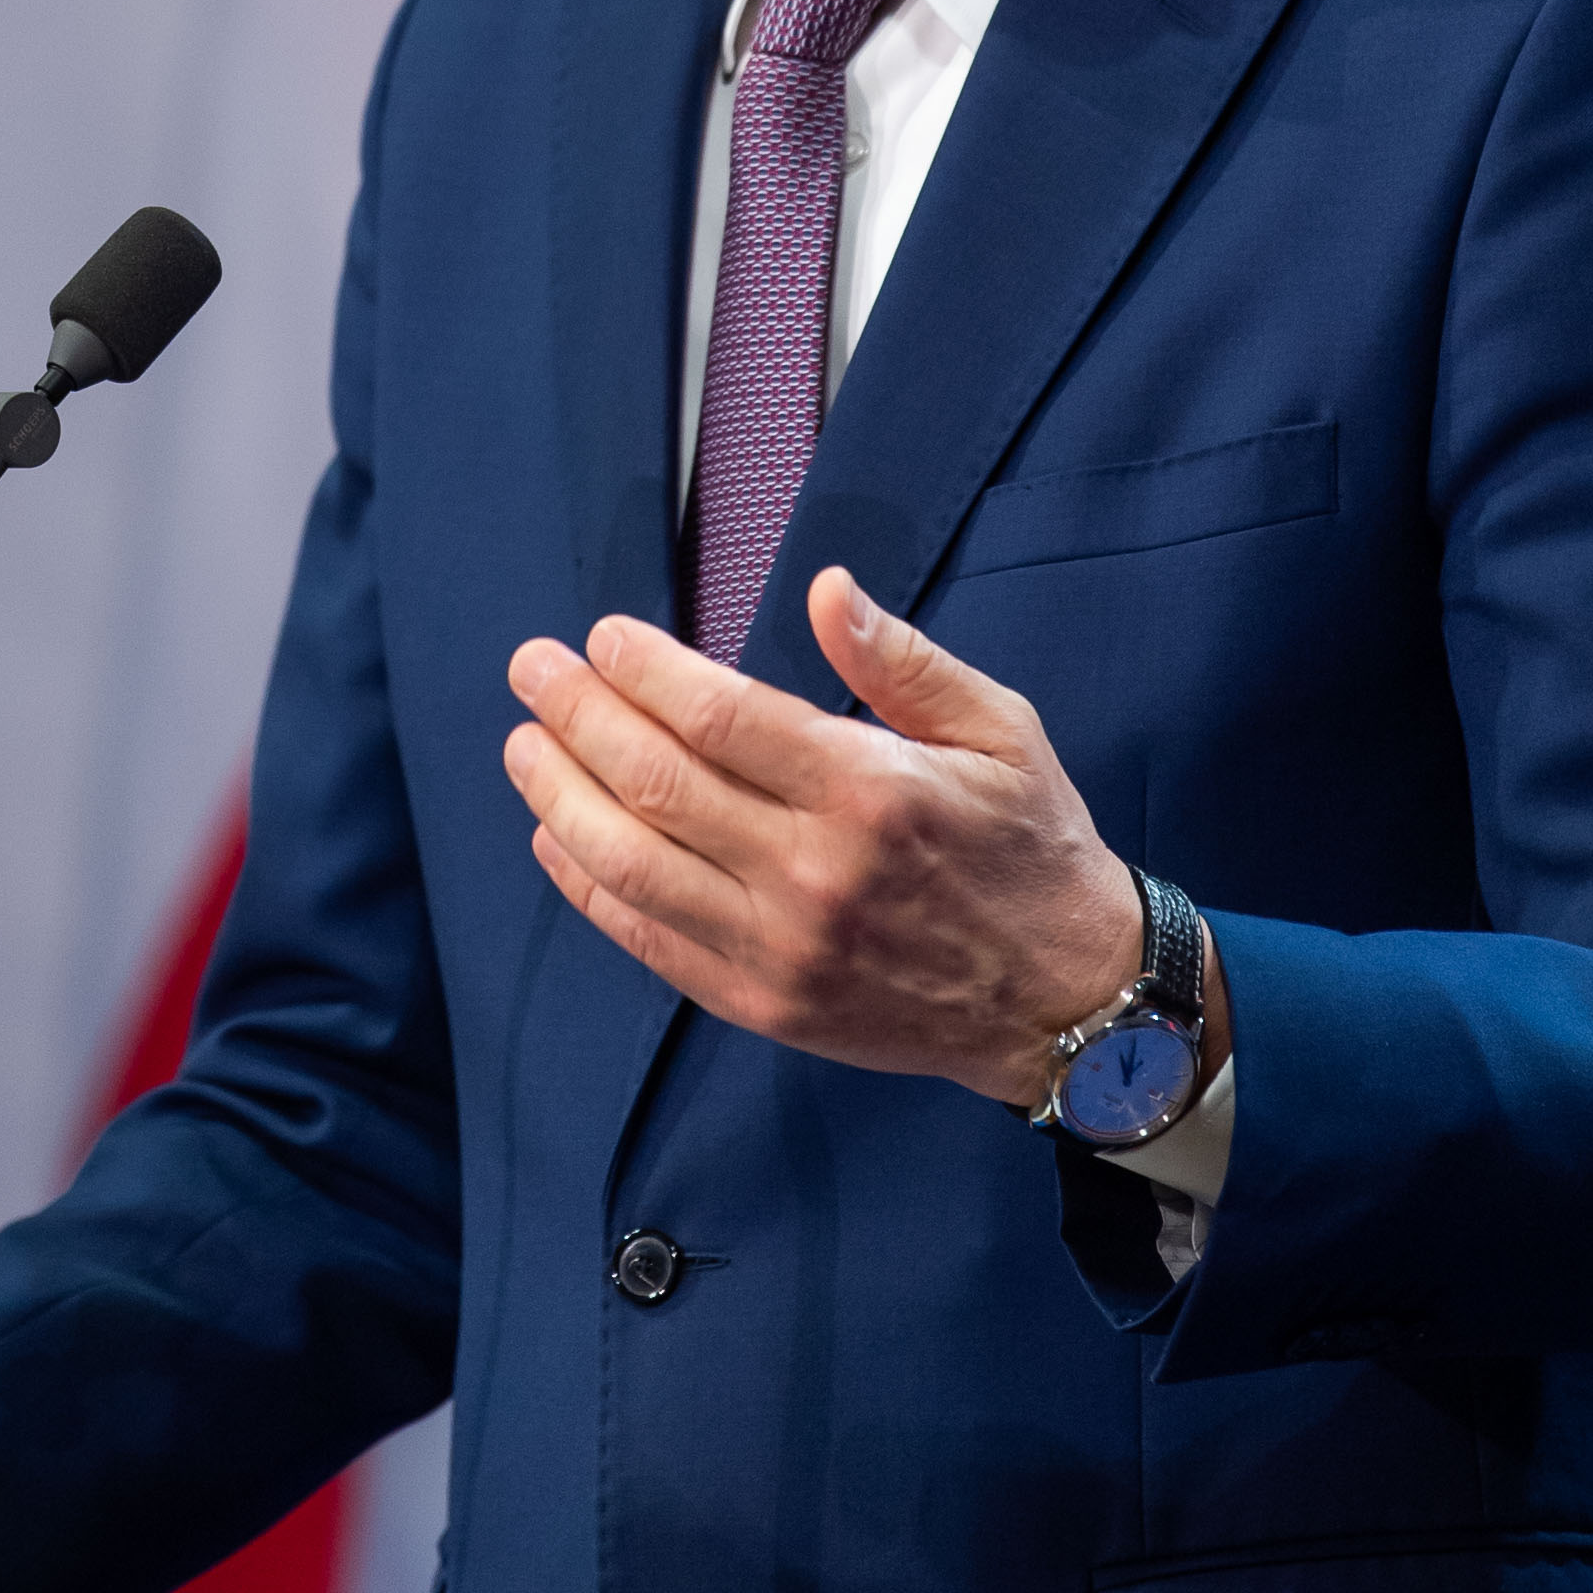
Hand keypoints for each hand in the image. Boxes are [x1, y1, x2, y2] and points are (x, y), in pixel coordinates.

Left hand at [502, 571, 1204, 1106]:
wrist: (1068, 1004)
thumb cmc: (1031, 848)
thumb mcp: (999, 731)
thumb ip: (903, 661)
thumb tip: (826, 589)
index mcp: (870, 791)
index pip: (718, 716)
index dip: (643, 670)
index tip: (602, 636)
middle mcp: (815, 873)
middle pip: (656, 782)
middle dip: (577, 715)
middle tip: (532, 669)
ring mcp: (782, 948)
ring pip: (632, 865)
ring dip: (560, 797)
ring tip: (523, 745)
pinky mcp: (764, 1004)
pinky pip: (650, 940)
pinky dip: (588, 888)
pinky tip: (556, 838)